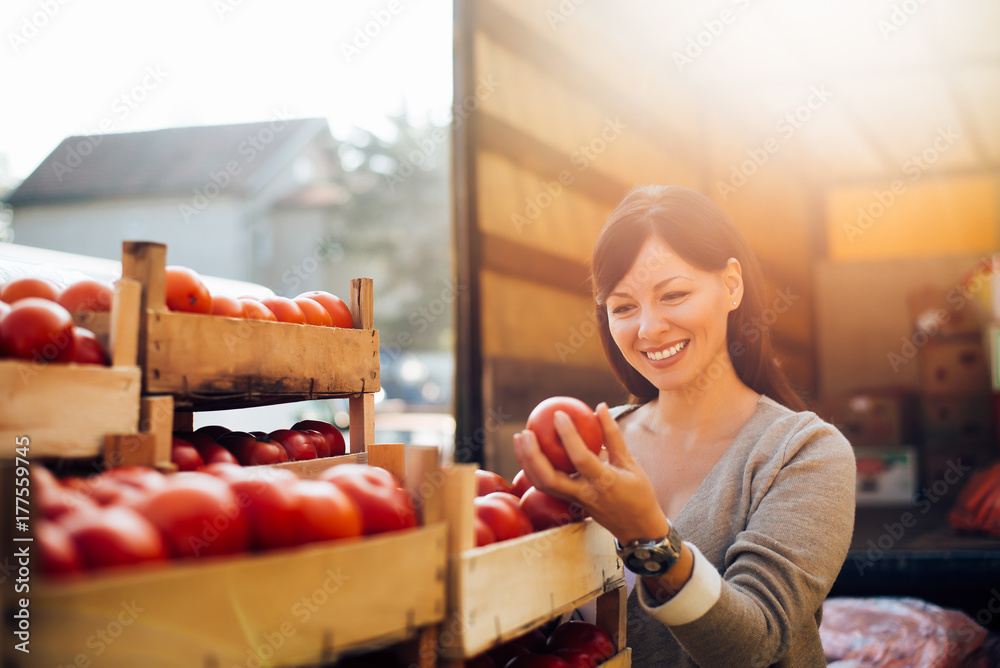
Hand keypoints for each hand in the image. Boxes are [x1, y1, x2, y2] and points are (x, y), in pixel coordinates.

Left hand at [513, 403, 670, 543]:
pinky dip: (533, 469)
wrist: (637, 528)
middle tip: (525, 432)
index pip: (581, 458)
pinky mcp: (568, 504)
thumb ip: (612, 435)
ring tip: (519, 438)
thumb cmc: (637, 492)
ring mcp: (574, 502)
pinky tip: (528, 452)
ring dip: (526, 462)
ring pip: (541, 485)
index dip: (568, 435)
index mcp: (604, 482)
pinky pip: (545, 486)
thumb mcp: (630, 462)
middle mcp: (584, 494)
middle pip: (548, 478)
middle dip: (532, 455)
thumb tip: (600, 406)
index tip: (558, 414)